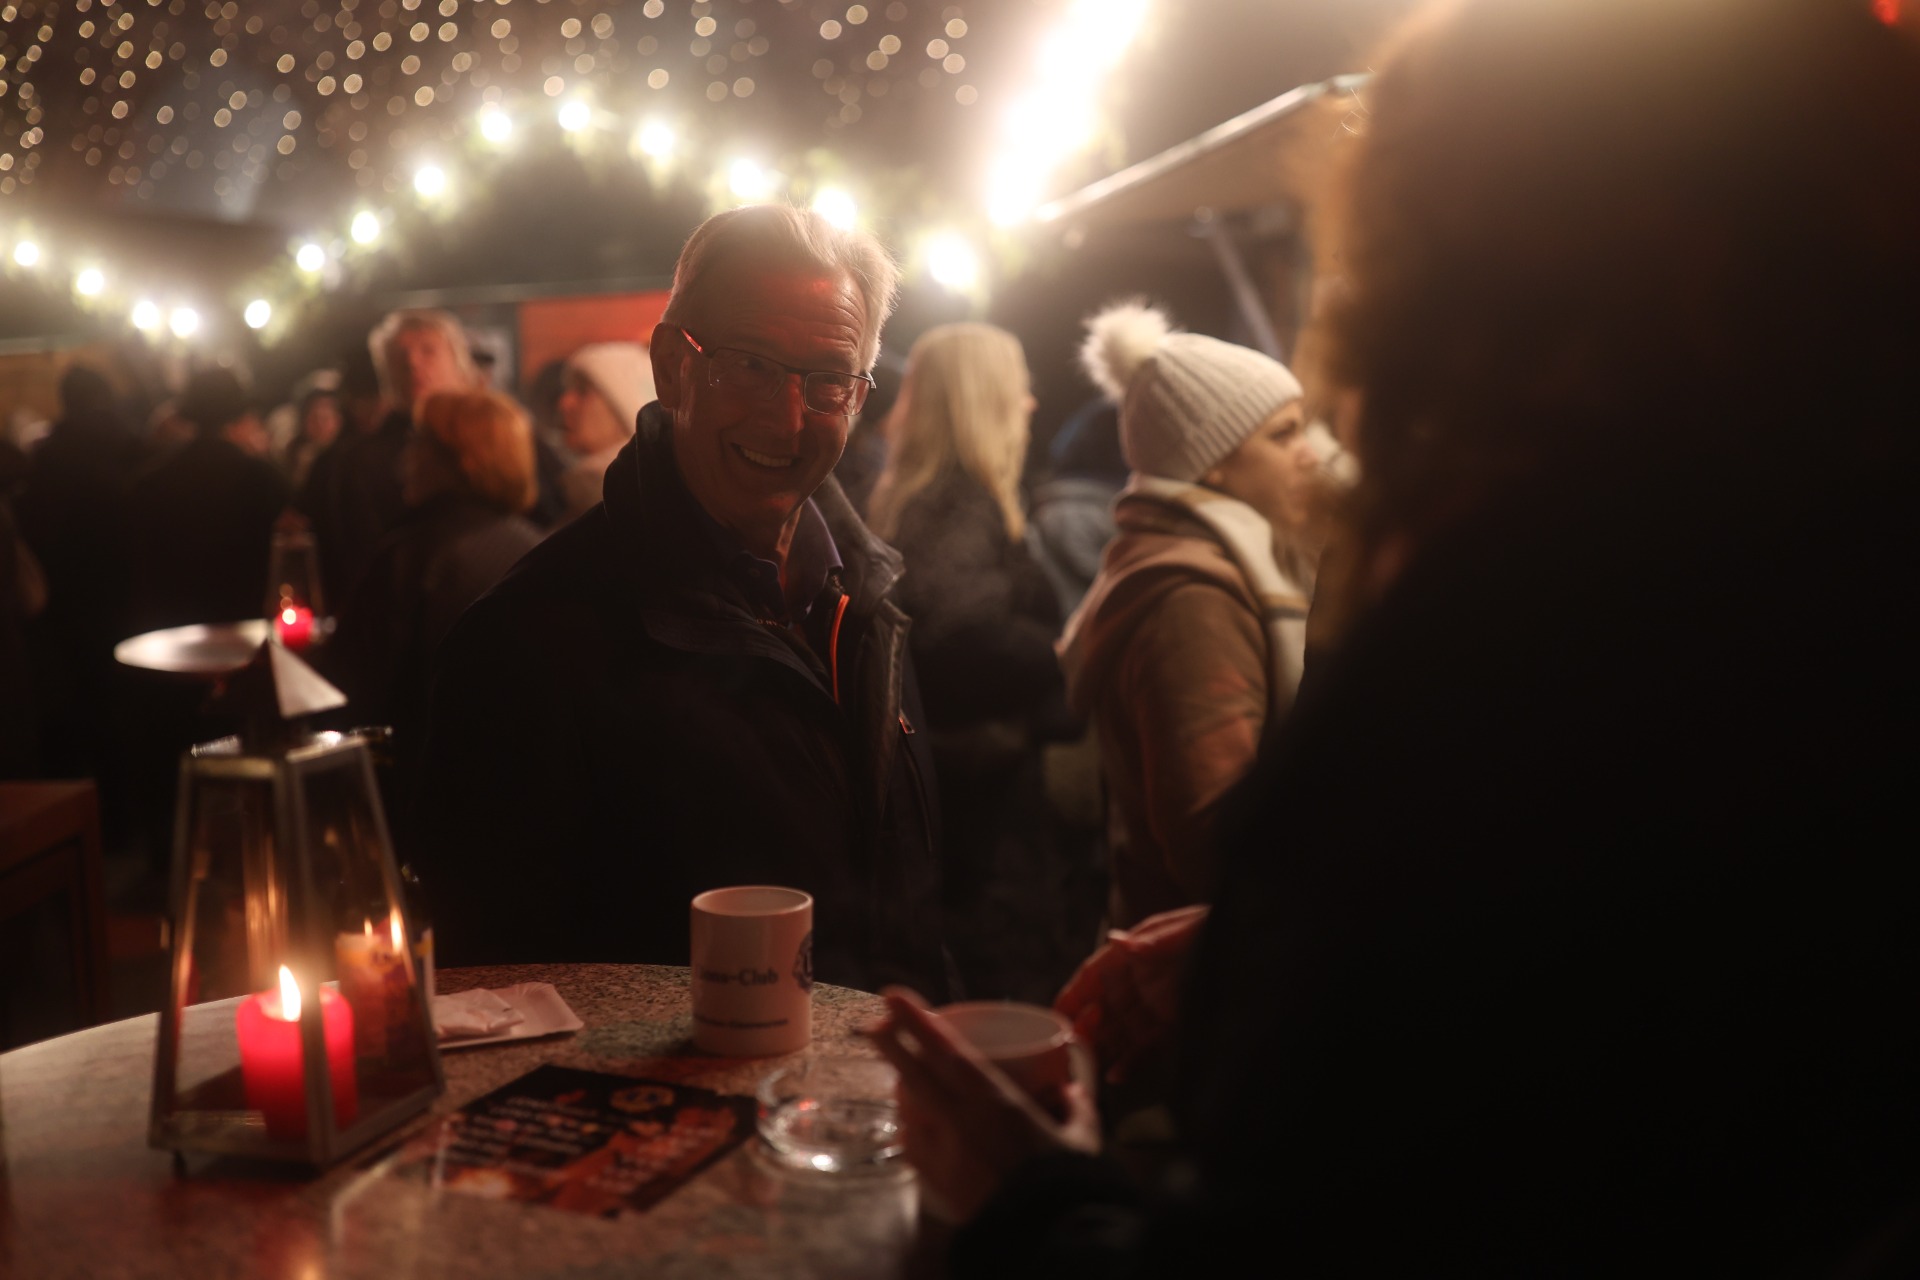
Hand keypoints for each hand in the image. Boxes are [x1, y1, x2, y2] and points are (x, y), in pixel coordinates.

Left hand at [867, 988, 1099, 1222]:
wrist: (1045, 1236)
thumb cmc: (1065, 1183)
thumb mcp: (1081, 1138)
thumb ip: (1075, 1107)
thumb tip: (1071, 1089)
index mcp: (996, 1101)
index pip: (948, 1051)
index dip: (918, 1021)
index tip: (892, 996)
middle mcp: (962, 1121)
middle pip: (915, 1072)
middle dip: (891, 1043)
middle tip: (872, 1022)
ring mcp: (944, 1153)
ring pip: (910, 1109)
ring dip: (901, 1086)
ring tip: (898, 1072)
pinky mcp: (937, 1183)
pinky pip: (914, 1146)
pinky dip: (911, 1128)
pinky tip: (911, 1122)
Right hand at [1055, 904, 1206, 1084]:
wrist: (1255, 950)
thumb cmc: (1214, 929)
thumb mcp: (1186, 929)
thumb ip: (1152, 939)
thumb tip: (1117, 940)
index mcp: (1135, 953)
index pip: (1095, 974)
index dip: (1074, 993)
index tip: (1055, 1012)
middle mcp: (1140, 981)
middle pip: (1102, 1007)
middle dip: (1082, 1027)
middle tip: (1066, 1048)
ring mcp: (1155, 1004)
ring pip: (1119, 1030)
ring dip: (1102, 1048)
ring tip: (1085, 1067)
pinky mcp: (1174, 1024)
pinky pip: (1146, 1046)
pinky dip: (1130, 1061)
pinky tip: (1116, 1076)